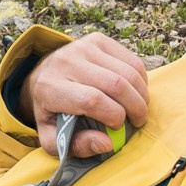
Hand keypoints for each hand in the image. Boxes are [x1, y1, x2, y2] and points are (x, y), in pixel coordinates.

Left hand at [26, 35, 148, 156]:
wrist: (43, 76)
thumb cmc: (52, 112)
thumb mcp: (54, 138)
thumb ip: (77, 146)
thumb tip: (107, 143)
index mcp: (50, 88)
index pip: (91, 100)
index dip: (113, 116)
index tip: (118, 128)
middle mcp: (66, 62)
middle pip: (115, 84)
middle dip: (135, 107)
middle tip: (138, 121)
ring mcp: (83, 47)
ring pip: (128, 72)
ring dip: (141, 95)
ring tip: (139, 109)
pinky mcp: (98, 40)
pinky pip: (131, 60)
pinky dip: (141, 79)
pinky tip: (136, 92)